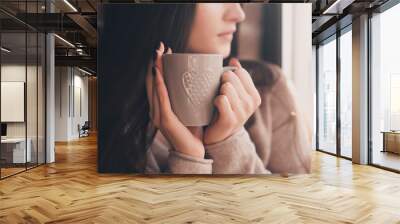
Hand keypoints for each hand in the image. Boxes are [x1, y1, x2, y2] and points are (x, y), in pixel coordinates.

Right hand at [148, 42, 204, 157]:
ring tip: (159, 55)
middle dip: (155, 62)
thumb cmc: (194, 130)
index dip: (157, 66)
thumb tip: (203, 80)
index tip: (164, 50)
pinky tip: (159, 74)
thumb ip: (191, 97)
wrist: (194, 151)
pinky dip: (159, 86)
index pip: (156, 83)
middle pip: (152, 82)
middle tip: (160, 46)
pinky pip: (161, 99)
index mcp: (161, 107)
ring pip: (154, 87)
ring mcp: (158, 115)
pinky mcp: (165, 120)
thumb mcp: (190, 110)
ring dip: (155, 69)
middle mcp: (156, 109)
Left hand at [203, 58, 261, 144]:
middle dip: (222, 82)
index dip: (228, 74)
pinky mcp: (230, 120)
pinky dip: (215, 101)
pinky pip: (221, 100)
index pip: (241, 72)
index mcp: (254, 96)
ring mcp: (241, 113)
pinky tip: (215, 107)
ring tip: (217, 101)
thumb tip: (234, 60)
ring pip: (226, 88)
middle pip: (232, 78)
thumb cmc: (225, 110)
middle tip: (218, 93)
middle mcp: (250, 104)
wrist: (219, 135)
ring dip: (217, 92)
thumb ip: (236, 76)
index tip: (223, 84)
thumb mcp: (234, 93)